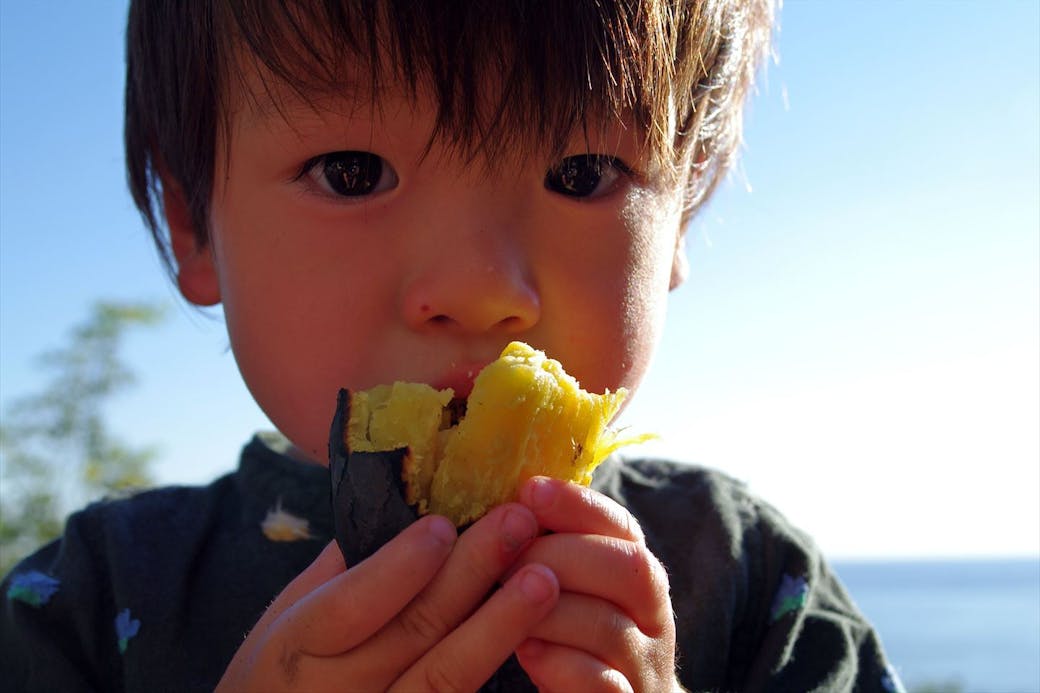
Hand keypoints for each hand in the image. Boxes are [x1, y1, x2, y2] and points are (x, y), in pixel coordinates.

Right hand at [217, 506, 558, 691]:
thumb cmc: (281, 671)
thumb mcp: (288, 616)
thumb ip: (340, 568)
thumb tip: (404, 502)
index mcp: (297, 649)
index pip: (348, 607)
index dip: (398, 567)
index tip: (443, 523)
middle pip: (413, 632)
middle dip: (470, 572)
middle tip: (517, 521)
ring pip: (448, 677)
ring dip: (501, 624)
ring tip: (543, 577)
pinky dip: (499, 666)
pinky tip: (540, 634)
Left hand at [512, 477, 680, 692]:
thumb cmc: (577, 642)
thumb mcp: (574, 591)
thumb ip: (556, 551)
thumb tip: (505, 504)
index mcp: (638, 575)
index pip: (622, 525)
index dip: (577, 504)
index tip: (530, 490)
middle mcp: (653, 616)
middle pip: (627, 568)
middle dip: (561, 555)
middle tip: (506, 561)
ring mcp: (644, 666)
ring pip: (609, 627)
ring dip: (549, 610)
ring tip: (504, 604)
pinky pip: (601, 683)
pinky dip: (559, 664)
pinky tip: (527, 651)